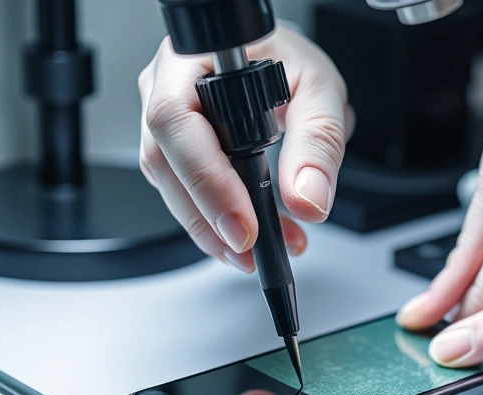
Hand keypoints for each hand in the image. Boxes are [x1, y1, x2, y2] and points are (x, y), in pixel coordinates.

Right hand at [138, 26, 352, 271]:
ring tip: (259, 249)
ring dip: (212, 228)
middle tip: (249, 249)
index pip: (177, 121)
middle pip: (164, 162)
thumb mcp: (320, 90)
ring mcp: (162, 118)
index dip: (206, 179)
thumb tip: (307, 199)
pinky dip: (215, 220)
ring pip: (170, 184)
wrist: (278, 60)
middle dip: (207, 218)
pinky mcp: (173, 148)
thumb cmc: (289, 61)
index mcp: (192, 57)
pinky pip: (183, 190)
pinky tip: (248, 234)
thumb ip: (319, 141)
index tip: (242, 223)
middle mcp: (165, 85)